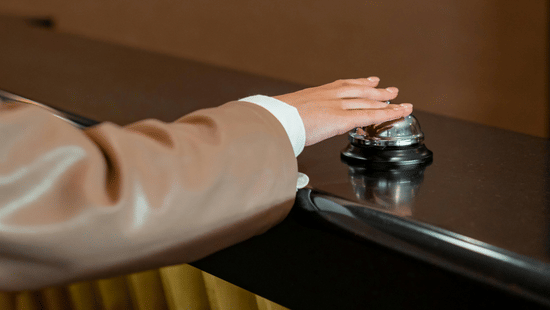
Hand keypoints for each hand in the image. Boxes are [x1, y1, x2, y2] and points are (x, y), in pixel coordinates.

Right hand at [274, 77, 412, 145]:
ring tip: (400, 101)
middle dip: (376, 90)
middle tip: (389, 88)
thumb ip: (295, 120)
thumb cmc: (275, 120)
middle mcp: (328, 96)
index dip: (357, 82)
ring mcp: (336, 106)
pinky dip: (387, 114)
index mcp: (315, 94)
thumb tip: (289, 132)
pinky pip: (370, 115)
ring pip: (367, 101)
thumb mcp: (286, 115)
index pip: (341, 85)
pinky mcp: (342, 119)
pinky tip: (398, 113)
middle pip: (358, 90)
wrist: (273, 120)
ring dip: (386, 101)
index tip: (368, 80)